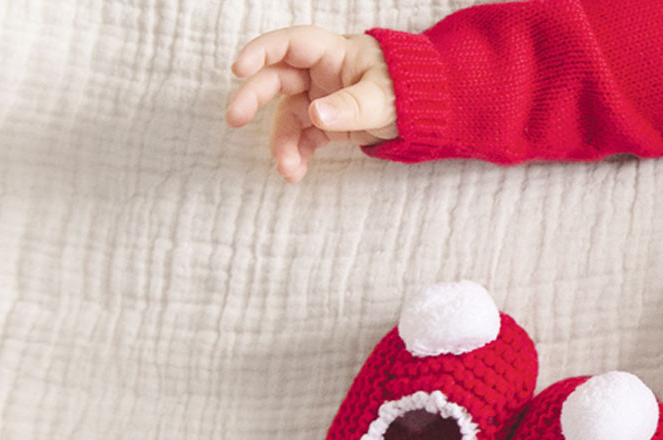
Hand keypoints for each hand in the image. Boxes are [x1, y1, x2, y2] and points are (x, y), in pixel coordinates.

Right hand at [226, 26, 397, 181]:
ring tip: (287, 170)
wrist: (427, 112)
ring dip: (281, 143)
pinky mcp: (326, 124)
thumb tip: (316, 114)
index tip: (238, 68)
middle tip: (235, 119)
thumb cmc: (408, 91)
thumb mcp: (383, 98)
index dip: (261, 52)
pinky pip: (302, 138)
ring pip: (287, 117)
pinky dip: (296, 155)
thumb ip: (350, 106)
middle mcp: (320, 73)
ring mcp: (320, 98)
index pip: (290, 44)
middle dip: (253, 98)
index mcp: (333, 53)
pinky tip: (295, 173)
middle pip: (276, 79)